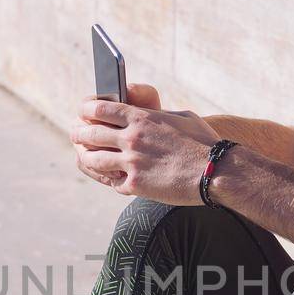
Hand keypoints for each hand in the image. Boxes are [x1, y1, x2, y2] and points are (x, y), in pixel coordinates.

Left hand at [71, 93, 220, 204]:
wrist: (217, 172)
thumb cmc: (204, 142)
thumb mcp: (181, 117)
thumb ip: (157, 115)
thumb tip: (144, 115)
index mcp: (141, 118)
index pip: (99, 109)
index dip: (85, 110)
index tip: (83, 112)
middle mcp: (131, 139)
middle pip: (89, 134)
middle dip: (78, 134)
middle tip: (76, 135)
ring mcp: (132, 163)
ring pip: (93, 159)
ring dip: (85, 157)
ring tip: (83, 156)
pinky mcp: (136, 186)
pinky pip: (112, 182)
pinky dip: (108, 178)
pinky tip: (107, 176)